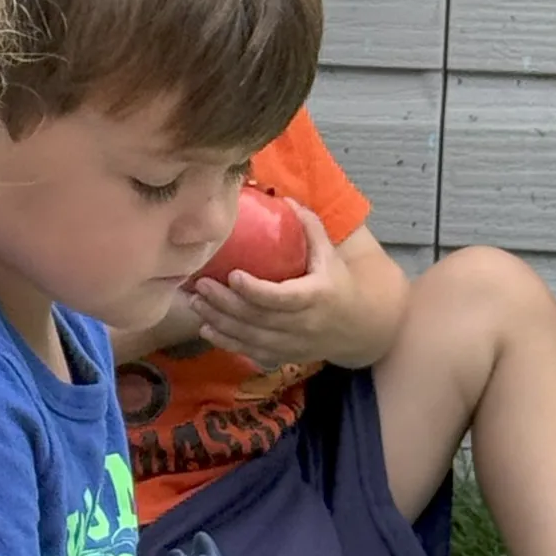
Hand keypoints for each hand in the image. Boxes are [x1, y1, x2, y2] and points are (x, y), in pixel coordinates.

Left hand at [190, 201, 390, 370]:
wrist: (359, 328)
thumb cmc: (339, 284)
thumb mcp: (330, 255)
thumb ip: (310, 228)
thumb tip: (284, 199)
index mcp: (316, 297)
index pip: (282, 297)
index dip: (255, 290)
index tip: (232, 275)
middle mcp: (303, 325)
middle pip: (258, 318)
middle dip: (224, 303)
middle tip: (200, 285)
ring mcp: (292, 345)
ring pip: (250, 337)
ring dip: (219, 322)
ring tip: (195, 303)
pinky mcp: (284, 357)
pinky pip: (251, 352)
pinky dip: (226, 343)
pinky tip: (206, 329)